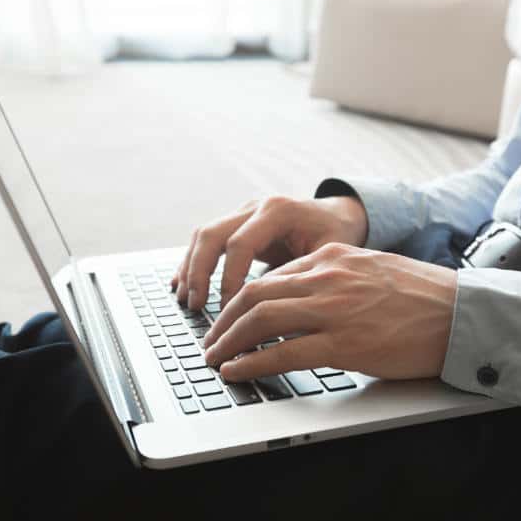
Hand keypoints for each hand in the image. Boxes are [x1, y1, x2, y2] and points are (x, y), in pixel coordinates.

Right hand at [172, 196, 367, 309]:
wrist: (338, 215)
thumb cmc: (337, 236)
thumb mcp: (327, 255)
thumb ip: (299, 277)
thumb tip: (271, 314)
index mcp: (278, 211)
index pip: (240, 244)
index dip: (229, 279)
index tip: (227, 309)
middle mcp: (255, 206)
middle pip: (212, 235)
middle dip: (199, 273)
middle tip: (196, 306)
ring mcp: (243, 212)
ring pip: (203, 235)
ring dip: (191, 269)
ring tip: (187, 301)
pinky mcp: (236, 223)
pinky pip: (206, 240)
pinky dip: (193, 262)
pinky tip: (182, 285)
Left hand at [202, 243, 457, 381]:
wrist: (461, 313)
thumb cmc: (421, 297)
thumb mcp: (370, 270)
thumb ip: (334, 279)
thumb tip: (302, 299)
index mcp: (331, 257)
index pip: (270, 276)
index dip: (240, 300)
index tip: (228, 317)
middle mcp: (326, 277)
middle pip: (254, 294)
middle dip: (223, 320)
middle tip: (211, 340)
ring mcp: (333, 309)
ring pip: (260, 319)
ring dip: (229, 342)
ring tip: (215, 358)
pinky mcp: (343, 343)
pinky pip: (282, 352)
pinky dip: (251, 363)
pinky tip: (237, 372)